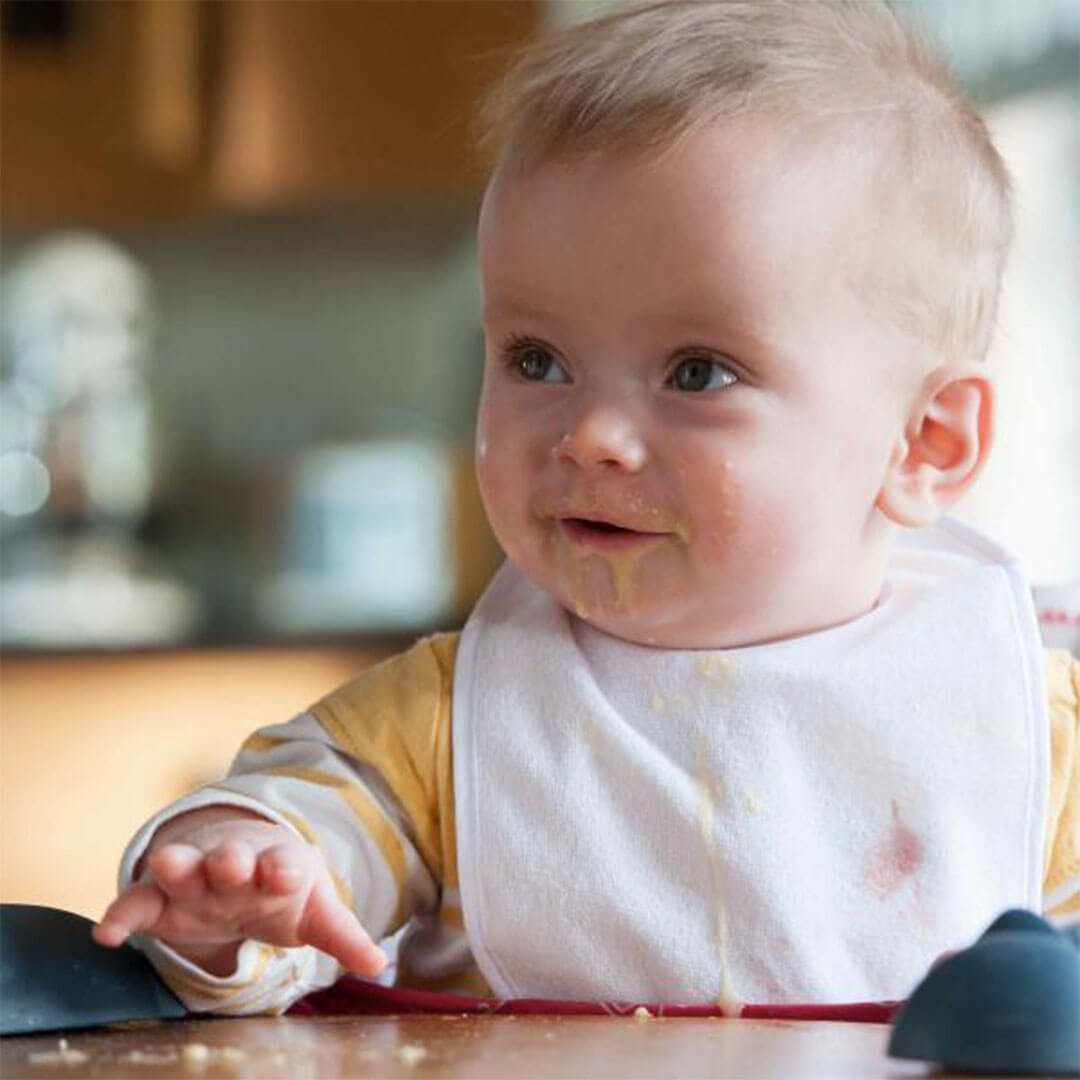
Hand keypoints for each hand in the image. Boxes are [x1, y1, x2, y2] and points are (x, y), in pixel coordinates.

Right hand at [93, 807, 386, 977]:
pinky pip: (135, 901)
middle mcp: (233, 864)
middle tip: (231, 866)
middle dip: (230, 861)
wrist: (237, 861)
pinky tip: (107, 934)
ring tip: (167, 866)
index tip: (287, 872)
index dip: (284, 867)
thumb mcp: (314, 909)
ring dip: (176, 865)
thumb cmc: (279, 886)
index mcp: (276, 864)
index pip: (283, 862)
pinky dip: (122, 914)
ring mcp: (193, 877)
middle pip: (230, 858)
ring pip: (181, 865)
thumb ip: (342, 936)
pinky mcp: (157, 897)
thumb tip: (379, 967)